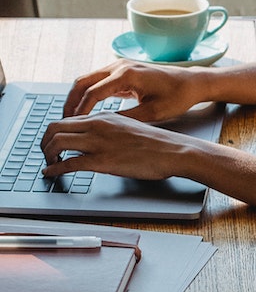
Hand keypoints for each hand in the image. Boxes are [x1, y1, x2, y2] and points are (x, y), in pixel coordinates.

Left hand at [41, 112, 187, 180]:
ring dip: (47, 155)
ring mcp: (99, 143)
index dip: (54, 133)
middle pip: (54, 128)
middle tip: (45, 154)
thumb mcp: (130, 128)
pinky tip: (51, 174)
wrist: (174, 151)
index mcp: (104, 117)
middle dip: (44, 142)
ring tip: (49, 165)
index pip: (67, 120)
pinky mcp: (103, 161)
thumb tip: (98, 140)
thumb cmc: (158, 144)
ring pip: (57, 143)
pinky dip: (55, 169)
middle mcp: (97, 126)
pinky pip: (69, 163)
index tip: (53, 144)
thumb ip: (110, 131)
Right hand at [65, 60, 209, 122]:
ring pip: (88, 80)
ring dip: (78, 97)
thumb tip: (103, 127)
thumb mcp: (153, 113)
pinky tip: (86, 110)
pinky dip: (89, 94)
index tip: (73, 125)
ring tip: (72, 118)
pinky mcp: (122, 71)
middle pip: (83, 82)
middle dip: (71, 101)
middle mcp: (120, 66)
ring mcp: (120, 67)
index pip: (93, 92)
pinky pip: (98, 81)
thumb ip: (127, 118)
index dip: (80, 110)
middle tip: (64, 121)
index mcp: (127, 75)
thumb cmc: (178, 97)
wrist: (191, 83)